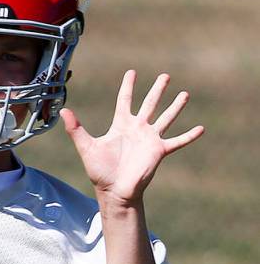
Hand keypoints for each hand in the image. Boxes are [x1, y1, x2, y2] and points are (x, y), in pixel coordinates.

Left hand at [60, 70, 203, 205]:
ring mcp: (149, 139)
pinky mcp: (159, 151)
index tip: (132, 72)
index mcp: (121, 125)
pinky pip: (177, 141)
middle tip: (165, 75)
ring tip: (185, 93)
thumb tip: (63, 111)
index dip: (128, 86)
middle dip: (157, 90)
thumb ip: (76, 129)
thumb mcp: (86, 147)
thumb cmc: (100, 171)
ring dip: (175, 106)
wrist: (114, 191)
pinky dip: (189, 136)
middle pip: (149, 104)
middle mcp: (137, 129)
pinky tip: (201, 128)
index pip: (125, 100)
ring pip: (166, 118)